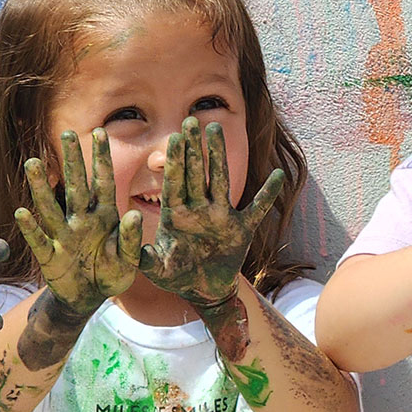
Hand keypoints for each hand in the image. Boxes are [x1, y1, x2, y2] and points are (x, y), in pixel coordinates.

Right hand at [15, 129, 144, 312]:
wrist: (90, 299)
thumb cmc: (111, 274)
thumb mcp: (129, 261)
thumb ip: (131, 239)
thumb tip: (134, 214)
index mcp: (105, 217)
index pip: (104, 183)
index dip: (101, 159)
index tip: (100, 132)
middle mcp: (82, 221)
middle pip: (76, 187)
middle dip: (72, 162)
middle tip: (65, 134)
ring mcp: (64, 237)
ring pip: (52, 208)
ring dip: (42, 187)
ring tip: (33, 163)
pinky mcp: (50, 257)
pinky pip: (40, 241)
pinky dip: (32, 229)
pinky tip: (22, 213)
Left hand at [138, 119, 284, 309]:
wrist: (203, 291)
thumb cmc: (176, 278)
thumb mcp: (157, 270)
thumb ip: (144, 258)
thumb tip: (133, 243)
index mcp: (176, 215)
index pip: (175, 183)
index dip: (175, 161)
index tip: (174, 137)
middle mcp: (199, 209)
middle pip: (197, 174)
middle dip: (194, 148)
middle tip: (191, 121)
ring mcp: (222, 216)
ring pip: (221, 180)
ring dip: (220, 156)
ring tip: (217, 129)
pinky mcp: (242, 229)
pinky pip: (257, 209)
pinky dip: (268, 194)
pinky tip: (279, 176)